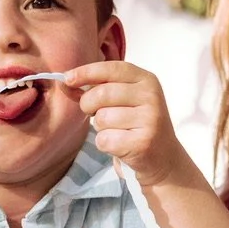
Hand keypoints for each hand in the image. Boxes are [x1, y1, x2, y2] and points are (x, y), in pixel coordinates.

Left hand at [63, 60, 191, 188]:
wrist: (163, 158)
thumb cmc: (136, 126)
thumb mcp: (124, 100)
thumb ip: (98, 88)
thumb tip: (65, 82)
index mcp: (146, 80)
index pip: (111, 69)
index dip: (86, 72)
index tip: (67, 78)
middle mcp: (151, 97)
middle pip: (101, 93)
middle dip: (88, 104)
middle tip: (95, 114)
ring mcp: (150, 120)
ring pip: (102, 118)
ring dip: (101, 128)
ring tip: (117, 131)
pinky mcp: (143, 143)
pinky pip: (105, 139)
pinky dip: (105, 145)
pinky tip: (120, 145)